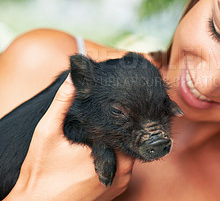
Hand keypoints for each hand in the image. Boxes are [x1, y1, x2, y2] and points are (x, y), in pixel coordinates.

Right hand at [5, 74, 134, 199]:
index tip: (118, 105)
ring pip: (130, 155)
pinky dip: (119, 158)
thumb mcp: (47, 134)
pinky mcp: (116, 190)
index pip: (128, 128)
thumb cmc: (40, 172)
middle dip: (122, 130)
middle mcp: (120, 171)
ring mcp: (120, 183)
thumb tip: (73, 79)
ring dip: (121, 144)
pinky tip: (105, 150)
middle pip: (130, 140)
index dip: (124, 116)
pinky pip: (125, 169)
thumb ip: (61, 104)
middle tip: (110, 120)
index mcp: (107, 154)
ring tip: (106, 133)